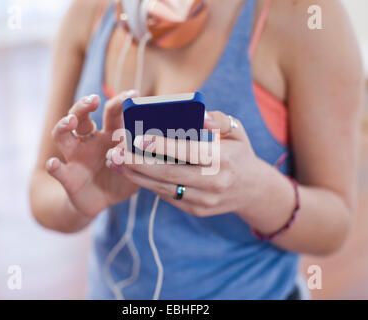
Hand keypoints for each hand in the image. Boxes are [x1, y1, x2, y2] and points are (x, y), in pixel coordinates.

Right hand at [46, 91, 139, 217]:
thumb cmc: (121, 180)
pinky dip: (54, 166)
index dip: (120, 102)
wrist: (102, 203)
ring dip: (63, 125)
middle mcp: (90, 141)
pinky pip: (57, 169)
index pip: (112, 113)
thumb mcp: (137, 168)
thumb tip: (159, 146)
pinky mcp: (68, 176)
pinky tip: (53, 163)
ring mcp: (76, 157)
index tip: (133, 94)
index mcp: (109, 135)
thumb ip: (144, 158)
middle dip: (85, 105)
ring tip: (70, 121)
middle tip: (93, 99)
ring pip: (63, 135)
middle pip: (82, 117)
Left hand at [105, 111, 265, 217]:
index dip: (162, 147)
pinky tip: (132, 173)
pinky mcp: (196, 210)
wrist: (252, 190)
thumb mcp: (237, 131)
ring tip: (116, 162)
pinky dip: (149, 184)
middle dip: (139, 164)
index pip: (188, 153)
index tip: (137, 139)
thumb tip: (199, 115)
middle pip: (170, 174)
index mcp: (224, 160)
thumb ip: (218, 120)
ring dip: (137, 177)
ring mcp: (205, 201)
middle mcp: (214, 184)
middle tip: (116, 152)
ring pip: (164, 189)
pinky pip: (168, 197)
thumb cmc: (239, 153)